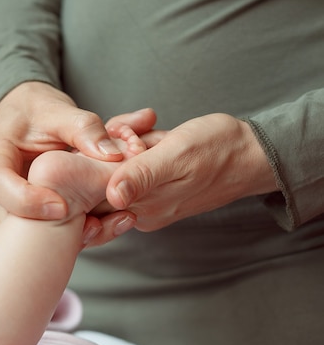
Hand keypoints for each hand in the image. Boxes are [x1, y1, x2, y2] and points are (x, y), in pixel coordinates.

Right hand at [0, 81, 154, 224]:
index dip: (27, 201)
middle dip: (50, 232)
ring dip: (65, 238)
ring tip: (103, 227)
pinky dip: (72, 235)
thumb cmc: (38, 111)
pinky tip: (103, 226)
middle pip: (10, 220)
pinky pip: (43, 235)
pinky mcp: (25, 216)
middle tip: (92, 227)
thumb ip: (85, 128)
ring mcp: (6, 205)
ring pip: (28, 235)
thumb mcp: (60, 111)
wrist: (30, 118)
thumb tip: (111, 155)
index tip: (62, 207)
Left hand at [105, 113, 277, 231]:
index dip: (96, 157)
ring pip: (115, 166)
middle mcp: (138, 210)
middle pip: (100, 176)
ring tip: (156, 136)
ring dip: (130, 142)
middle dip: (115, 146)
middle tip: (141, 134)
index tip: (122, 138)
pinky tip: (159, 139)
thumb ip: (142, 176)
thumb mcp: (176, 157)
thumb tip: (112, 197)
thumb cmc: (218, 150)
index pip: (91, 189)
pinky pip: (131, 163)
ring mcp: (145, 200)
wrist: (251, 153)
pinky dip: (141, 145)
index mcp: (140, 208)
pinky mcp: (153, 187)